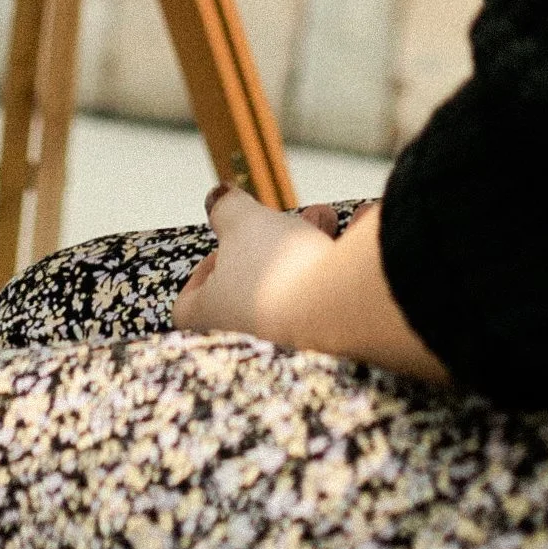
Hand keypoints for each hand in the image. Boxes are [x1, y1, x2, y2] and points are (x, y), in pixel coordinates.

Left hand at [173, 189, 336, 338]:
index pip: (189, 303)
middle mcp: (245, 341)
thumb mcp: (243, 221)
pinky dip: (337, 269)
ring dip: (308, 249)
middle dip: (272, 245)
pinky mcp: (327, 349)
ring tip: (327, 218)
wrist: (339, 314)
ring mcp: (286, 350)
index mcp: (210, 319)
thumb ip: (226, 208)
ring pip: (292, 292)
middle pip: (250, 289)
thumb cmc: (276, 269)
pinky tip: (357, 235)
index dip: (204, 269)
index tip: (225, 245)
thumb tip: (216, 198)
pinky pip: (327, 302)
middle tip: (284, 220)